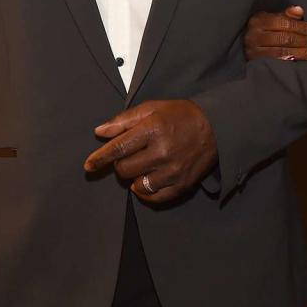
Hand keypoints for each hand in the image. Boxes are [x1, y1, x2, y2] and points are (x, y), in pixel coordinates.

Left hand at [85, 100, 216, 203]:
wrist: (217, 127)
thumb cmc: (181, 116)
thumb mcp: (153, 108)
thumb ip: (124, 120)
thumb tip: (100, 132)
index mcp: (153, 129)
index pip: (118, 148)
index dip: (100, 158)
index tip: (88, 165)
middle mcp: (162, 152)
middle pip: (124, 169)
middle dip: (121, 163)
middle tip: (131, 155)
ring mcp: (173, 171)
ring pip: (137, 185)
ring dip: (134, 177)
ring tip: (142, 166)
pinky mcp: (182, 184)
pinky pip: (154, 197)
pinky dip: (145, 191)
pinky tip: (147, 181)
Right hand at [243, 5, 306, 61]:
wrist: (246, 48)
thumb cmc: (264, 31)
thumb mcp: (272, 20)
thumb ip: (287, 15)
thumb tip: (299, 10)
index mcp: (258, 20)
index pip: (284, 23)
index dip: (302, 27)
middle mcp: (253, 36)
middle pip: (285, 38)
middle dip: (306, 41)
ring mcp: (253, 52)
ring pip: (283, 52)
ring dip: (304, 52)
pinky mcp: (256, 65)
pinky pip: (279, 64)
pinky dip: (295, 61)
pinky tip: (306, 61)